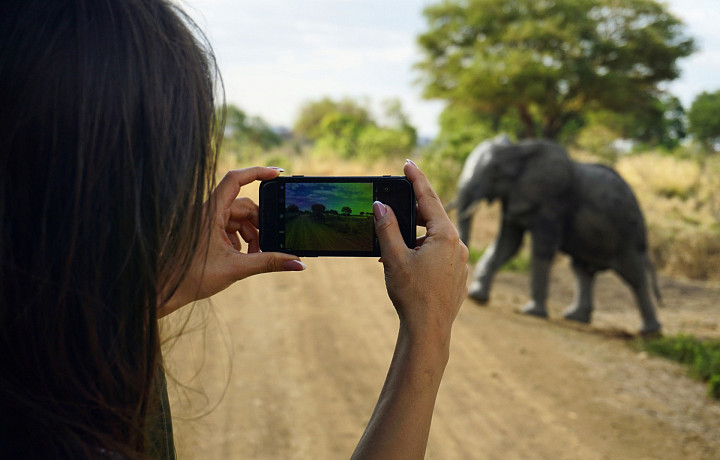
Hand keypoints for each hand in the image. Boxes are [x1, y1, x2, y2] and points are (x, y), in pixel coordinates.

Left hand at [158, 167, 304, 316]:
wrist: (165, 290)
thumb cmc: (192, 277)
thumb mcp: (237, 269)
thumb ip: (269, 263)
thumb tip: (299, 264)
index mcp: (210, 212)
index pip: (235, 179)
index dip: (258, 172)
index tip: (278, 174)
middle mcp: (208, 212)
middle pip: (244, 205)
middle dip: (260, 224)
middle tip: (270, 244)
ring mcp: (207, 221)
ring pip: (238, 219)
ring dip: (251, 235)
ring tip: (255, 256)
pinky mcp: (206, 231)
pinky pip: (230, 228)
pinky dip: (241, 240)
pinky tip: (242, 257)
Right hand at [351, 160, 468, 459]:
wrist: (429, 330)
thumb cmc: (412, 294)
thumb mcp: (394, 257)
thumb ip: (387, 228)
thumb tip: (381, 205)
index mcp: (444, 236)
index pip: (428, 199)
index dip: (416, 180)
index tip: (409, 163)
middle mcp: (457, 245)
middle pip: (433, 218)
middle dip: (413, 210)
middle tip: (397, 200)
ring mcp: (459, 262)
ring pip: (435, 238)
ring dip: (415, 236)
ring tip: (393, 244)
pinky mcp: (457, 276)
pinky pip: (439, 255)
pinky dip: (422, 252)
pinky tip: (406, 262)